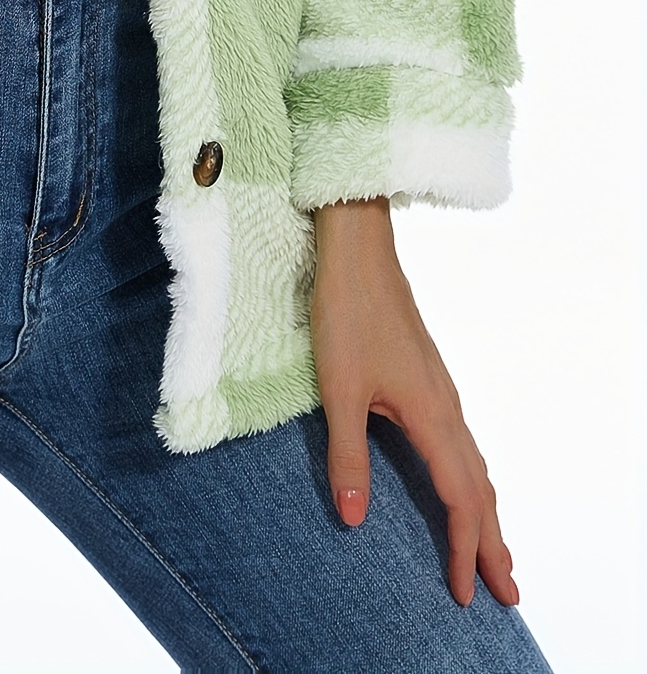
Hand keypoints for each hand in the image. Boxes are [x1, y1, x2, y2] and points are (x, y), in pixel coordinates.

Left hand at [310, 196, 518, 608]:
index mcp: (431, 416)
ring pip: (474, 464)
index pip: (459, 498)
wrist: (358, 252)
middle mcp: (446, 407)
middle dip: (492, 542)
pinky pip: (461, 442)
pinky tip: (459, 479)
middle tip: (508, 592)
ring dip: (485, 511)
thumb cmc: (346, 315)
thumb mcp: (338, 390)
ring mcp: (440, 391)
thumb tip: (353, 518)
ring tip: (492, 549)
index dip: (463, 548)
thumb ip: (347, 455)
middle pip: (480, 488)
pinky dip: (470, 477)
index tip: (468, 593)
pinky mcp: (427, 378)